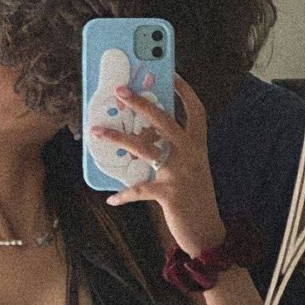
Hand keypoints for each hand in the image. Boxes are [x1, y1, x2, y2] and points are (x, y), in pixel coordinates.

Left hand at [91, 75, 226, 256]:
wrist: (207, 233)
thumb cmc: (195, 199)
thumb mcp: (192, 171)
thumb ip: (174, 153)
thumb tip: (146, 137)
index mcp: (198, 146)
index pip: (196, 110)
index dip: (184, 91)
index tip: (171, 72)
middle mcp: (191, 154)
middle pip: (164, 120)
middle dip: (141, 103)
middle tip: (120, 91)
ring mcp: (180, 173)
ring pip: (145, 149)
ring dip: (118, 138)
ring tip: (97, 132)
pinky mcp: (169, 194)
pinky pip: (139, 190)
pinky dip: (124, 195)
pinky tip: (112, 199)